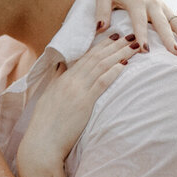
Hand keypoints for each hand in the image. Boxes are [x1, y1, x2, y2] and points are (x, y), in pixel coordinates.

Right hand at [22, 32, 140, 165]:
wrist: (42, 142)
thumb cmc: (45, 124)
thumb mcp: (48, 96)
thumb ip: (56, 80)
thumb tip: (61, 67)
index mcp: (62, 79)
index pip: (86, 57)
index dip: (101, 46)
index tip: (114, 37)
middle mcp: (70, 81)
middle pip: (96, 58)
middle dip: (115, 45)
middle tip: (130, 34)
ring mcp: (77, 91)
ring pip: (101, 66)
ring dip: (119, 54)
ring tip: (134, 45)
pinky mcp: (84, 103)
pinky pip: (101, 83)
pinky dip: (113, 72)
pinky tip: (124, 65)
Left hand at [94, 0, 176, 55]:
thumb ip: (101, 10)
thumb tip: (101, 28)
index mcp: (136, 0)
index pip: (139, 19)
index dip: (142, 34)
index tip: (145, 49)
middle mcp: (153, 3)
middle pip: (163, 22)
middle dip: (170, 38)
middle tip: (176, 54)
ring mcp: (163, 7)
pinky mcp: (168, 12)